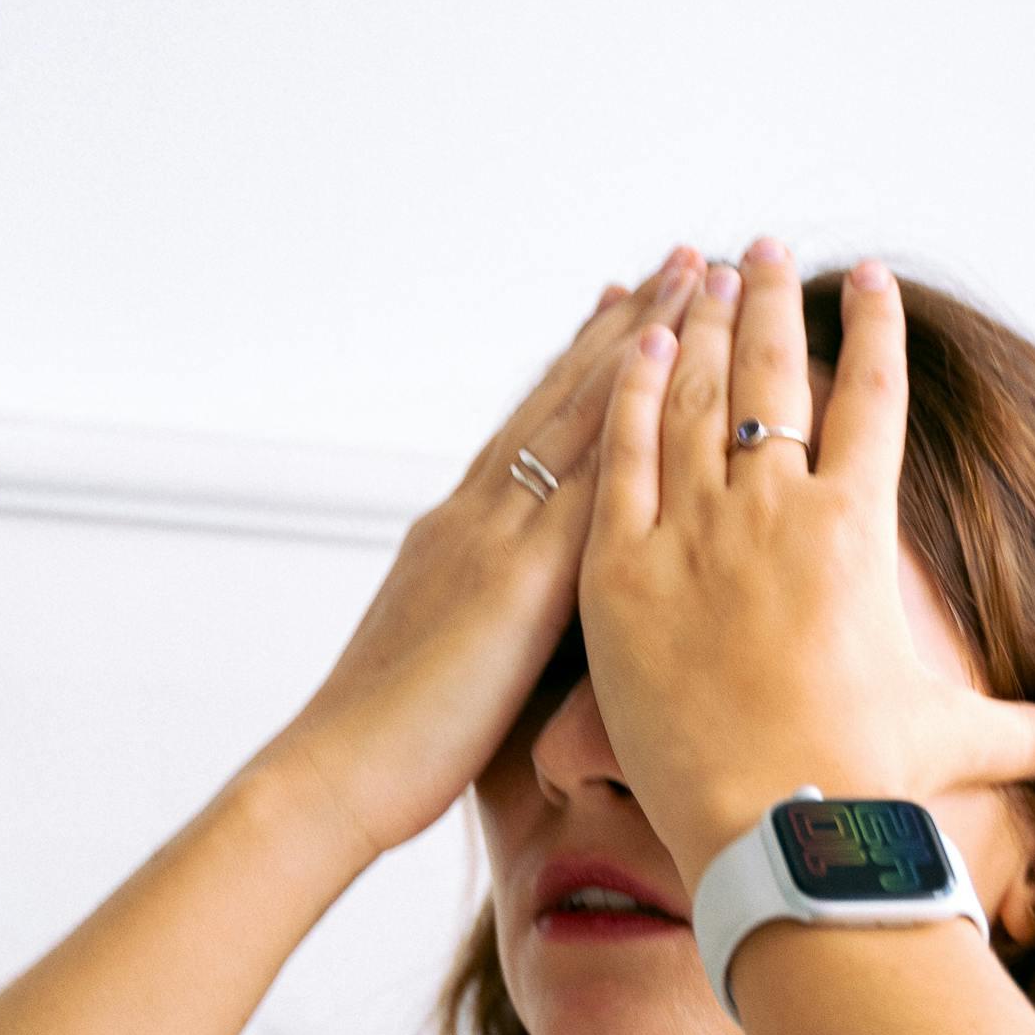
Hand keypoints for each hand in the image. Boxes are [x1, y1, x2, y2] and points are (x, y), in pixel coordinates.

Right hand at [284, 249, 703, 856]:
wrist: (337, 774)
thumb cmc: (391, 753)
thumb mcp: (452, 670)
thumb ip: (493, 631)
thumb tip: (523, 635)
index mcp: (459, 540)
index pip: (532, 435)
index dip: (585, 370)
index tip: (630, 312)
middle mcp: (476, 516)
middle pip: (565, 399)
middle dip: (629, 328)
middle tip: (685, 261)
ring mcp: (495, 537)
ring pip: (582, 413)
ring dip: (646, 340)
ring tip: (698, 275)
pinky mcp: (517, 576)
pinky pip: (588, 474)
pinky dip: (629, 414)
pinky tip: (674, 367)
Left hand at [578, 243, 1034, 884]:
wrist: (780, 831)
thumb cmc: (869, 787)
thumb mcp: (950, 741)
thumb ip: (1008, 729)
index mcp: (856, 532)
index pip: (873, 401)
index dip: (874, 333)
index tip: (870, 283)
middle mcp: (777, 510)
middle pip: (774, 372)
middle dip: (771, 299)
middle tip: (767, 248)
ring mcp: (694, 535)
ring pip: (693, 397)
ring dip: (698, 326)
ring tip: (699, 275)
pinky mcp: (621, 574)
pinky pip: (621, 458)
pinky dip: (630, 392)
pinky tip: (637, 343)